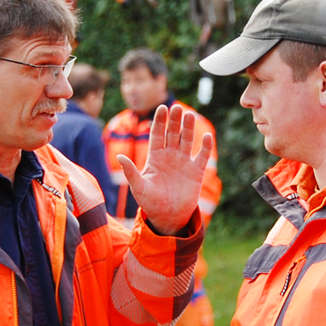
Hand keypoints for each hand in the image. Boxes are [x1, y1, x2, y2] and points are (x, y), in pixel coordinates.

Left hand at [117, 104, 211, 235]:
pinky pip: (202, 156)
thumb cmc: (150, 203)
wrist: (168, 217)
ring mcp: (183, 162)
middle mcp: (170, 156)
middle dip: (175, 120)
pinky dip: (205, 146)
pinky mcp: (196, 172)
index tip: (162, 107)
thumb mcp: (138, 187)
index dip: (159, 121)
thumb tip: (119, 156)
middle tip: (177, 107)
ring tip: (189, 116)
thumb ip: (130, 172)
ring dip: (188, 128)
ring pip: (187, 140)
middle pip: (173, 133)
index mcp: (155, 157)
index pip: (157, 134)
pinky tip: (206, 136)